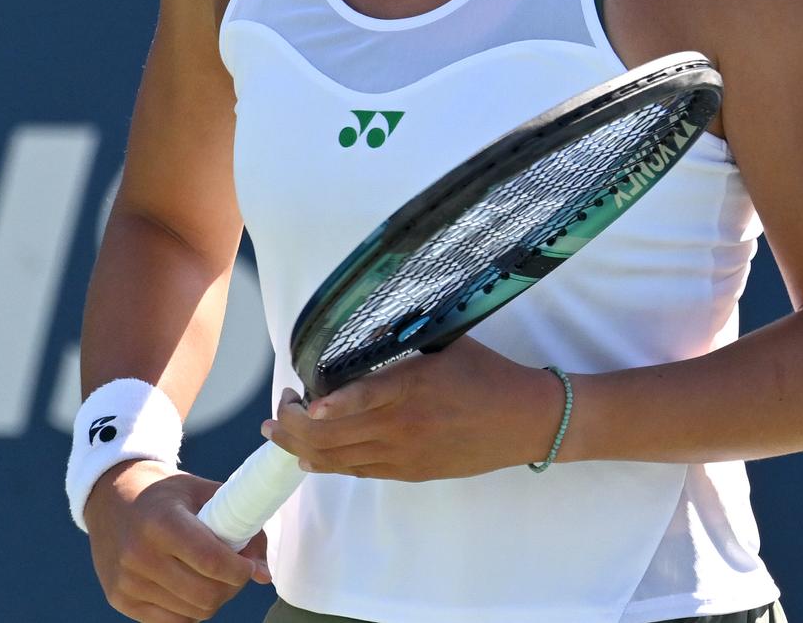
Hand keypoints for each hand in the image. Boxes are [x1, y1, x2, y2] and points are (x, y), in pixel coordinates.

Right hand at [84, 459, 269, 621]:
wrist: (112, 496)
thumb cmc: (166, 494)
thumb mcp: (204, 493)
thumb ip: (241, 526)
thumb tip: (264, 575)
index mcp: (161, 522)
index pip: (211, 561)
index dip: (240, 570)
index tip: (248, 566)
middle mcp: (139, 555)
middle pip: (205, 594)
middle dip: (231, 587)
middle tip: (235, 572)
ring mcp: (127, 582)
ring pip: (192, 612)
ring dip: (212, 599)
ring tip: (212, 576)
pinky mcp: (120, 600)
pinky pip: (172, 621)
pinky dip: (190, 610)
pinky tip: (191, 586)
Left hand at [262, 338, 564, 481]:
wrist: (524, 420)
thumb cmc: (487, 373)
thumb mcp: (446, 343)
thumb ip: (404, 339)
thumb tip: (361, 328)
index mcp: (413, 385)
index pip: (360, 400)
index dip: (324, 408)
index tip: (298, 401)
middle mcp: (403, 425)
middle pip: (334, 437)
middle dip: (293, 427)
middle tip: (278, 410)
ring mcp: (404, 455)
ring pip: (339, 460)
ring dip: (302, 448)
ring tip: (279, 434)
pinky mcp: (410, 473)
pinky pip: (358, 472)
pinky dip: (328, 465)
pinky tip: (310, 456)